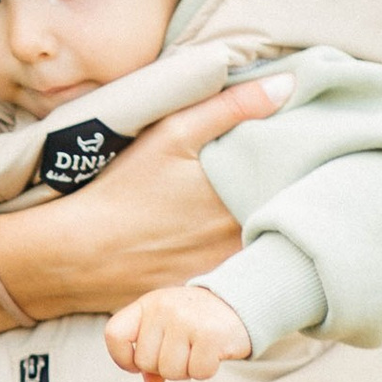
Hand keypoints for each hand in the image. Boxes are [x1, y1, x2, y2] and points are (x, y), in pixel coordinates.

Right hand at [0, 74, 284, 320]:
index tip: (305, 156)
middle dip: (288, 200)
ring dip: (267, 233)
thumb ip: (232, 106)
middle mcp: (242, 243)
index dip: (305, 169)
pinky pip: (238, 282)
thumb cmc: (123, 189)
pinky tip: (228, 250)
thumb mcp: (172, 134)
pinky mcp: (204, 297)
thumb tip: (288, 85)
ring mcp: (225, 275)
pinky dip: (242, 267)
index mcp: (243, 200)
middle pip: (282, 218)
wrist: (75, 254)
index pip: (299, 184)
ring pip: (264, 250)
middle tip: (289, 181)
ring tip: (262, 214)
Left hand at [106, 279, 252, 381]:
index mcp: (148, 304)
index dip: (123, 358)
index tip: (138, 366)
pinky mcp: (211, 335)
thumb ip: (152, 354)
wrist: (240, 302)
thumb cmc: (196, 321)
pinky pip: (198, 372)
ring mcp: (187, 320)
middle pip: (146, 363)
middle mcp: (164, 308)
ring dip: (186, 370)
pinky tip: (213, 354)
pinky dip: (206, 370)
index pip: (115, 335)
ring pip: (171, 372)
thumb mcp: (168, 328)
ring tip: (198, 351)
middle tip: (184, 352)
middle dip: (164, 367)